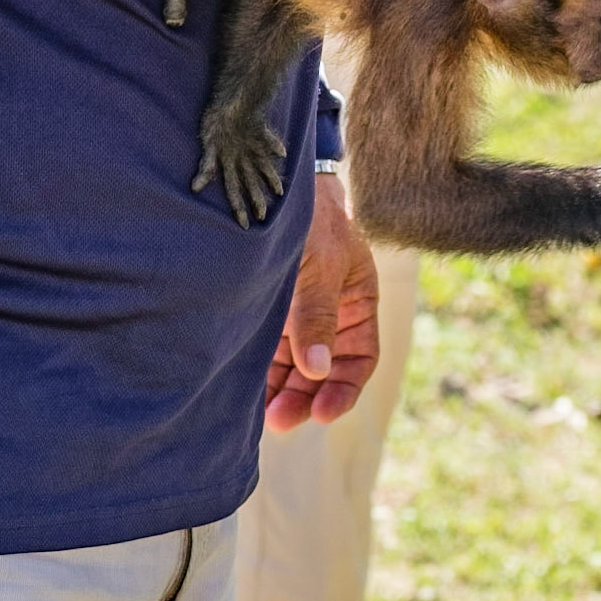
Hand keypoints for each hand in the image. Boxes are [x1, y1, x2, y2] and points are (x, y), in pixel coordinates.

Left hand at [265, 173, 379, 431]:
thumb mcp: (321, 265)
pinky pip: (265, 351)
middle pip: (321, 372)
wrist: (275, 181)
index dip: (344, 390)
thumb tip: (315, 373)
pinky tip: (242, 388)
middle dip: (305, 397)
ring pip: (291, 367)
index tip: (324, 414)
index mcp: (357, 302)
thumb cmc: (311, 217)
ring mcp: (295, 314)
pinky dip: (258, 372)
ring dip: (279, 391)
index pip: (358, 359)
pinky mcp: (266, 310)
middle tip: (280, 419)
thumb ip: (317, 317)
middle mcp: (329, 314)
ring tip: (260, 414)